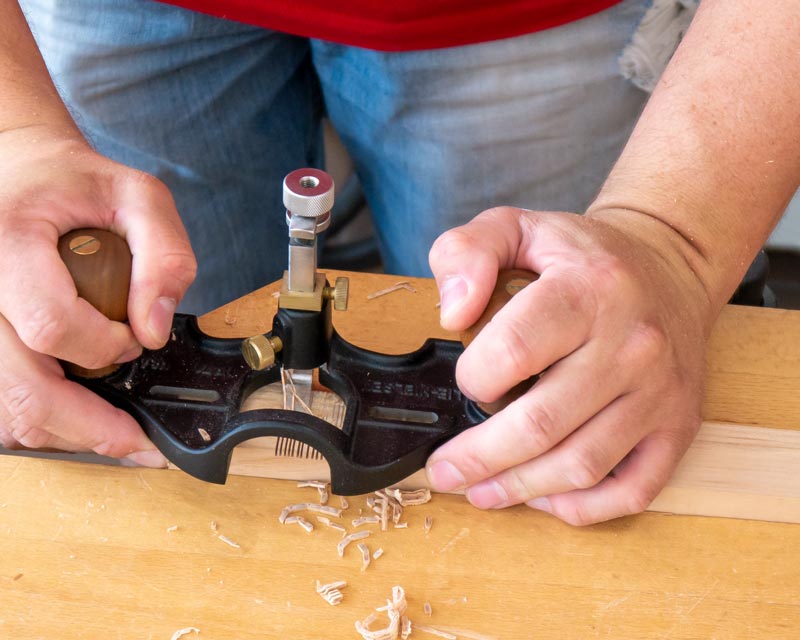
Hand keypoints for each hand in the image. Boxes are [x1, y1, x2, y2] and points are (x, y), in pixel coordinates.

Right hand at [0, 126, 195, 463]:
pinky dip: (40, 417)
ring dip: (65, 429)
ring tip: (114, 433)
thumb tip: (156, 329)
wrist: (17, 172)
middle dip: (89, 425)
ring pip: (8, 406)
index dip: (102, 347)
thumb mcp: (139, 195)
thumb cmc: (75, 183)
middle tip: (139, 444)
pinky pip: (2, 399)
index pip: (49, 325)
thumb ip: (164, 254)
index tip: (133, 342)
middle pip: (22, 387)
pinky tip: (77, 416)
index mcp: (8, 243)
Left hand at [426, 206, 713, 524]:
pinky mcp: (678, 427)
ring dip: (520, 488)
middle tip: (444, 469)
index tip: (464, 383)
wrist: (669, 267)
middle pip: (541, 424)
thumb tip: (453, 314)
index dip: (473, 378)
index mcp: (588, 289)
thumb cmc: (583, 257)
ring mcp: (659, 392)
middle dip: (478, 457)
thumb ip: (468, 253)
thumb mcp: (517, 228)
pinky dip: (582, 508)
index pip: (514, 351)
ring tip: (480, 490)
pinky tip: (543, 498)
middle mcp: (632, 344)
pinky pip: (632, 489)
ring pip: (581, 465)